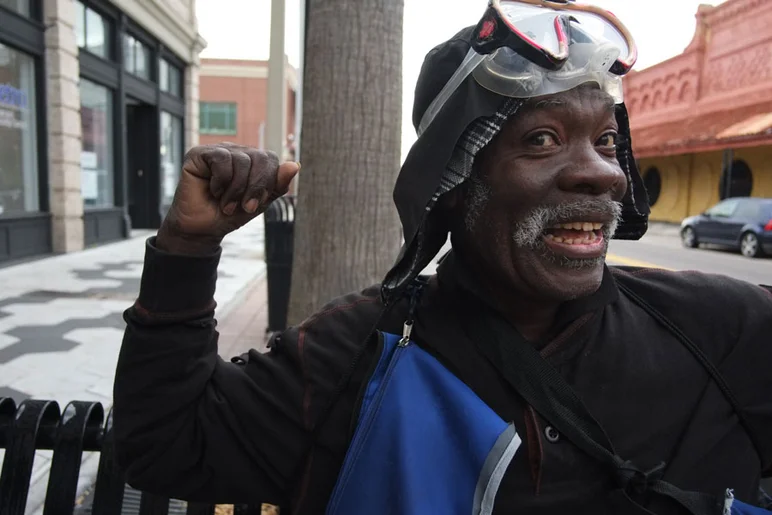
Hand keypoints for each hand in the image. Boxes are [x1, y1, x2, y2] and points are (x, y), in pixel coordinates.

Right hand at [156, 143, 298, 254]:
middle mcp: (236, 152)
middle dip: (255, 187)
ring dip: (236, 190)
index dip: (268, 182)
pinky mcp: (199, 154)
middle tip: (245, 207)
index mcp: (252, 161)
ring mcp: (218, 151)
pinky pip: (221, 159)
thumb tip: (295, 165)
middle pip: (259, 158)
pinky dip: (221, 181)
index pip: (271, 159)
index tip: (257, 204)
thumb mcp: (259, 202)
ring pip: (241, 160)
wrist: (202, 229)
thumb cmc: (229, 214)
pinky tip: (213, 190)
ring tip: (226, 204)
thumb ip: (277, 185)